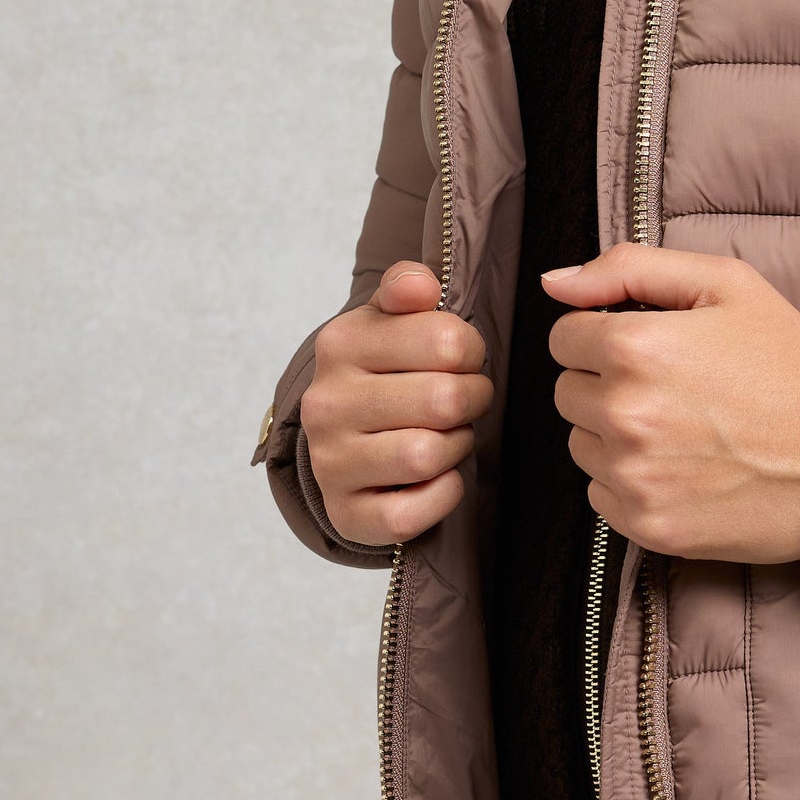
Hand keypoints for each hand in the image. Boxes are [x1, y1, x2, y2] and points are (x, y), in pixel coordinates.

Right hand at [303, 261, 493, 545]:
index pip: (446, 340)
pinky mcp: (346, 514)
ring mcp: (331, 462)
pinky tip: (436, 477)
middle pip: (444, 400)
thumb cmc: (383, 373)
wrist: (343, 442)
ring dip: (456, 446)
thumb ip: (406, 287)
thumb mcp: (389, 320)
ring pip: (427, 456)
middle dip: (472, 400)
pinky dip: (441, 496)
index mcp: (341, 344)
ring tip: (448, 435)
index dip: (471, 351)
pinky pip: (411, 513)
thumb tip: (421, 285)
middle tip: (465, 401)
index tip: (462, 360)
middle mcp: (327, 404)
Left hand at [543, 244, 799, 565]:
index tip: (654, 349)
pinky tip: (684, 468)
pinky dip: (632, 483)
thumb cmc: (791, 364)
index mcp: (635, 347)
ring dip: (616, 436)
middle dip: (608, 385)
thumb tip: (554, 284)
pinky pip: (601, 497)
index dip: (607, 336)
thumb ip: (629, 268)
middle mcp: (624, 414)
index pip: (565, 338)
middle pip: (567, 393)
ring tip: (685, 429)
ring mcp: (634, 476)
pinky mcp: (648, 526)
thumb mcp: (726, 284)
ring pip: (582, 445)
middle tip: (676, 389)